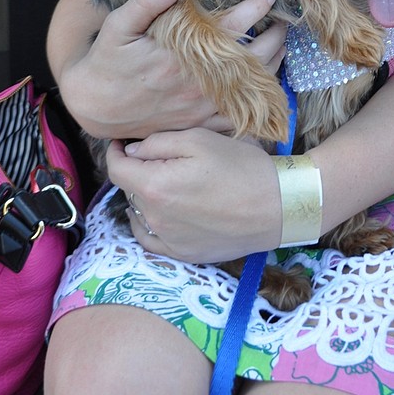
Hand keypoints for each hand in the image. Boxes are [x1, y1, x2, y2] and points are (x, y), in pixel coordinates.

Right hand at [61, 0, 287, 138]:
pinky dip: (258, 101)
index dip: (253, 10)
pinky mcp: (199, 123)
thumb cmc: (107, 61)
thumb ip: (148, 2)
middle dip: (273, 38)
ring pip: (250, 88)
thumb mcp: (119, 25)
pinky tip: (267, 84)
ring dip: (272, 65)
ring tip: (282, 45)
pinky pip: (239, 116)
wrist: (95, 107)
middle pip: (251, 60)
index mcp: (180, 56)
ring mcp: (201, 107)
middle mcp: (196, 84)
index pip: (229, 29)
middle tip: (285, 21)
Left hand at [107, 129, 281, 260]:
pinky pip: (151, 239)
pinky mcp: (183, 254)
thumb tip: (132, 152)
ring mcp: (168, 240)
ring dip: (143, 196)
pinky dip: (148, 224)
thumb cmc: (241, 167)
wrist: (277, 206)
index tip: (122, 143)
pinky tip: (158, 213)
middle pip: (129, 190)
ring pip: (140, 213)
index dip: (116, 152)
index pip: (117, 169)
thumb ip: (159, 143)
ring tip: (162, 181)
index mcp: (155, 185)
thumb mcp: (199, 139)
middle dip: (135, 171)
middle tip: (153, 156)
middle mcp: (155, 217)